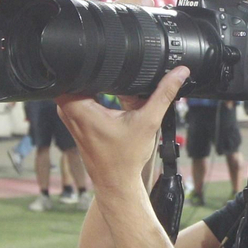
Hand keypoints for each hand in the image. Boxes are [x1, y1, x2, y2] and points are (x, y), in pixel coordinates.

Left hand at [57, 66, 188, 200]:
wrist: (116, 182)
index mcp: (79, 107)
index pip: (79, 70)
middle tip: (120, 91)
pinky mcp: (75, 121)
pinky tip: (113, 109)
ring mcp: (69, 115)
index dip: (96, 64)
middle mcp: (68, 109)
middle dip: (103, 77)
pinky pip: (82, 98)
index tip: (114, 72)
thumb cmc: (125, 159)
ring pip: (82, 86)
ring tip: (116, 103)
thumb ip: (164, 94)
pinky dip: (98, 98)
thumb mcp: (149, 121)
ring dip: (101, 88)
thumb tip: (179, 72)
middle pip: (83, 75)